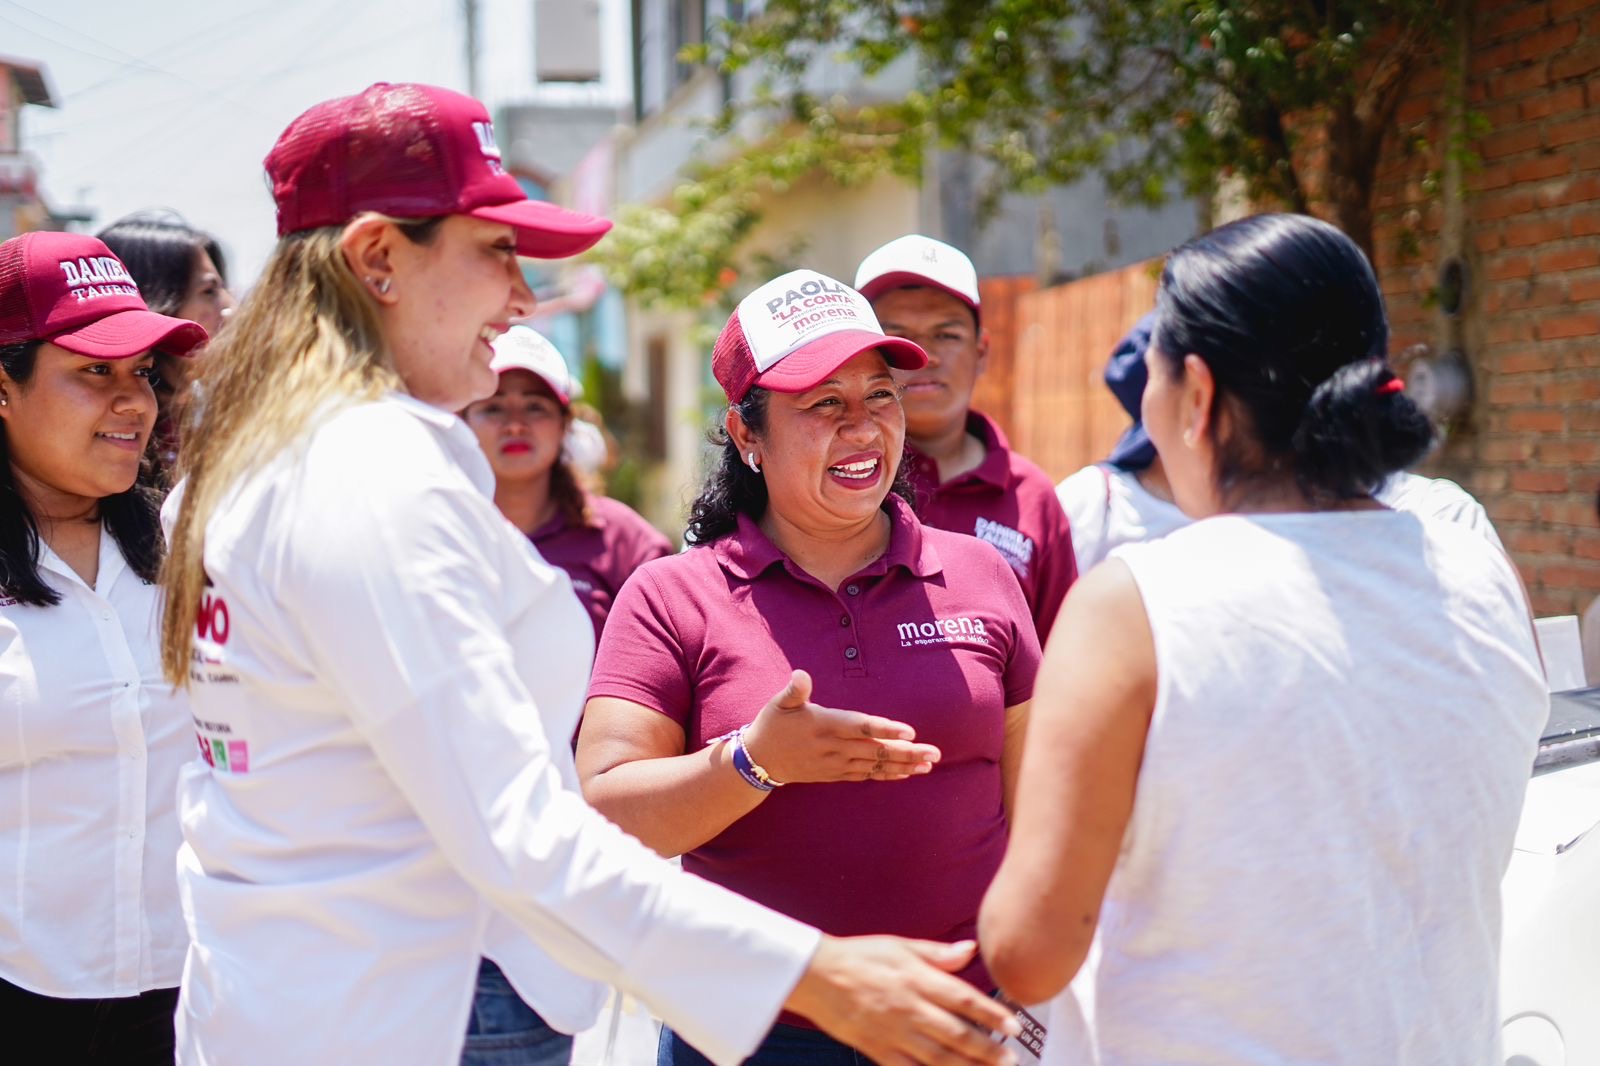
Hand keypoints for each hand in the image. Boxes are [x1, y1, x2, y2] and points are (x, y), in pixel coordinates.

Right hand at [741, 670, 940, 784]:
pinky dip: (887, 775)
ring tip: (929, 765)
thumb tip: (801, 675)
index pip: (860, 727)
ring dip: (904, 766)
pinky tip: (906, 773)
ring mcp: (836, 763)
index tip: (909, 731)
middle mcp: (833, 747)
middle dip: (907, 752)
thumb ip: (794, 690)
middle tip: (935, 753)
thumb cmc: (772, 725)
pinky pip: (866, 776)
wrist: (759, 761)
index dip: (885, 729)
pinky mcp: (835, 774)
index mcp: (824, 725)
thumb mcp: (779, 704)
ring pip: (875, 766)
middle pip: (876, 750)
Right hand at [786, 935, 1019, 1064]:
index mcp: (916, 979)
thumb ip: (938, 954)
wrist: (816, 976)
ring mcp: (894, 1033)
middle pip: (956, 1034)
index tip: (1013, 1025)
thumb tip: (970, 950)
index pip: (963, 999)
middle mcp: (909, 1008)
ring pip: (938, 1058)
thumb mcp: (900, 945)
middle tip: (1009, 1058)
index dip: (992, 1014)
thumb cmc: (860, 957)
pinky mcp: (879, 1051)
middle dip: (987, 1050)